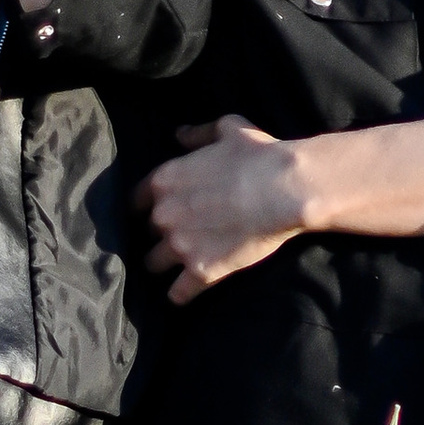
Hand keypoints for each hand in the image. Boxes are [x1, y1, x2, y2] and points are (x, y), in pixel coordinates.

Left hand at [138, 116, 306, 301]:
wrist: (286, 190)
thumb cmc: (259, 155)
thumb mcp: (228, 129)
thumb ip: (198, 133)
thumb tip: (179, 135)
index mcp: (165, 180)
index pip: (137, 200)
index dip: (149, 206)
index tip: (161, 210)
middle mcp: (164, 215)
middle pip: (146, 232)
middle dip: (160, 233)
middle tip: (179, 235)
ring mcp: (179, 246)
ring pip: (154, 264)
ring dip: (163, 264)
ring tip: (176, 266)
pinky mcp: (200, 272)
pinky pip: (178, 293)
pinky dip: (179, 295)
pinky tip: (182, 295)